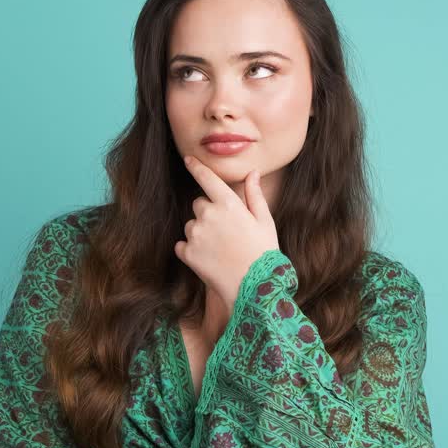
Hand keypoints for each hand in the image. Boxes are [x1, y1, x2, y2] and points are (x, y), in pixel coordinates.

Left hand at [175, 155, 279, 309]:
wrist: (253, 288)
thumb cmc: (263, 253)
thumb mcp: (264, 221)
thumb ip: (254, 195)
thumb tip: (252, 173)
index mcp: (229, 204)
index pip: (207, 179)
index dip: (196, 167)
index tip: (188, 159)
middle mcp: (209, 215)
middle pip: (199, 204)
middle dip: (208, 212)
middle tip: (226, 232)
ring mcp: (195, 234)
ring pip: (191, 225)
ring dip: (201, 233)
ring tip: (221, 249)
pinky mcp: (187, 252)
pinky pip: (183, 245)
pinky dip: (191, 250)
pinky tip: (209, 259)